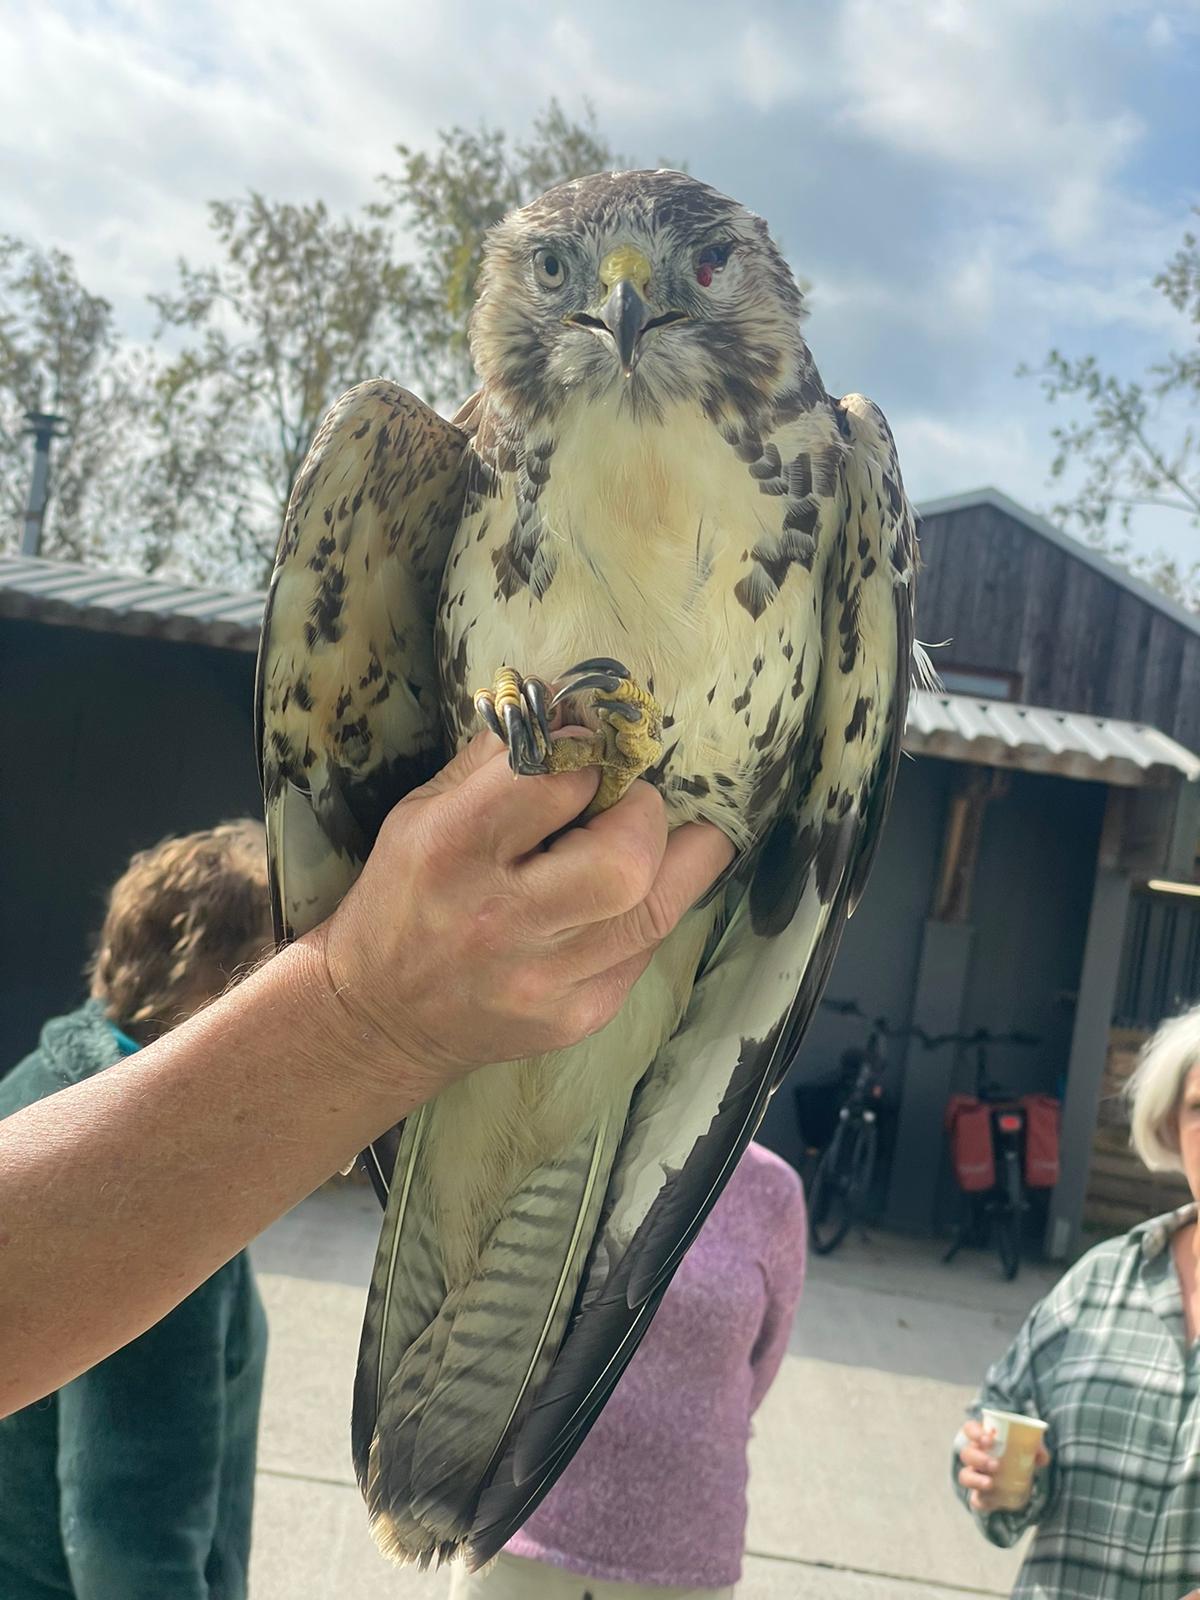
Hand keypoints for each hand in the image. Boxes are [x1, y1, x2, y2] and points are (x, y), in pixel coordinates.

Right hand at [311, 730, 734, 1100]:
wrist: (380, 1019)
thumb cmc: (404, 896)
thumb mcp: (422, 811)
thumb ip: (498, 759)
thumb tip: (570, 706)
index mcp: (452, 849)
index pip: (555, 780)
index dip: (588, 751)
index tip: (591, 747)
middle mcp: (501, 918)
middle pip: (627, 857)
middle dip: (644, 812)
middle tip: (625, 804)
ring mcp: (545, 979)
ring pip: (657, 908)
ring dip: (671, 858)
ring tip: (650, 838)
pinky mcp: (577, 1018)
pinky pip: (646, 951)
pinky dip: (647, 910)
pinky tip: (623, 898)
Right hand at [957, 1421, 1050, 1513]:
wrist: (1021, 1482)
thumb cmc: (1020, 1456)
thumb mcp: (1030, 1449)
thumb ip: (1037, 1449)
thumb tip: (1041, 1455)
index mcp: (983, 1439)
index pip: (969, 1429)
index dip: (974, 1432)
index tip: (989, 1439)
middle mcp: (975, 1456)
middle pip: (966, 1453)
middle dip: (978, 1458)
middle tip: (996, 1465)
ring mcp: (975, 1476)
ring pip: (965, 1476)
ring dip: (975, 1479)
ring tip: (990, 1483)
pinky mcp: (981, 1495)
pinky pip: (974, 1499)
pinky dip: (980, 1501)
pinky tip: (991, 1500)